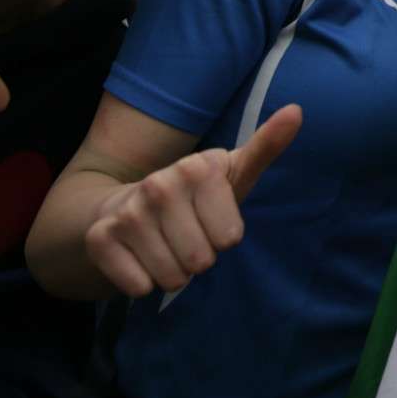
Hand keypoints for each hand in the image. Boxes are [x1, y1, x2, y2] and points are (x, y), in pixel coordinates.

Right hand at [82, 104, 300, 296]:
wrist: (124, 205)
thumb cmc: (194, 195)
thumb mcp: (231, 172)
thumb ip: (266, 146)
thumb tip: (297, 111)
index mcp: (197, 168)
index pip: (230, 238)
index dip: (223, 237)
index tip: (210, 218)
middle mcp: (159, 185)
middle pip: (201, 261)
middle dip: (198, 258)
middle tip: (186, 237)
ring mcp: (127, 212)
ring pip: (171, 276)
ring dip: (172, 272)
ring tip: (165, 247)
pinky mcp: (99, 238)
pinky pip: (139, 286)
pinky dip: (143, 283)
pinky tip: (139, 258)